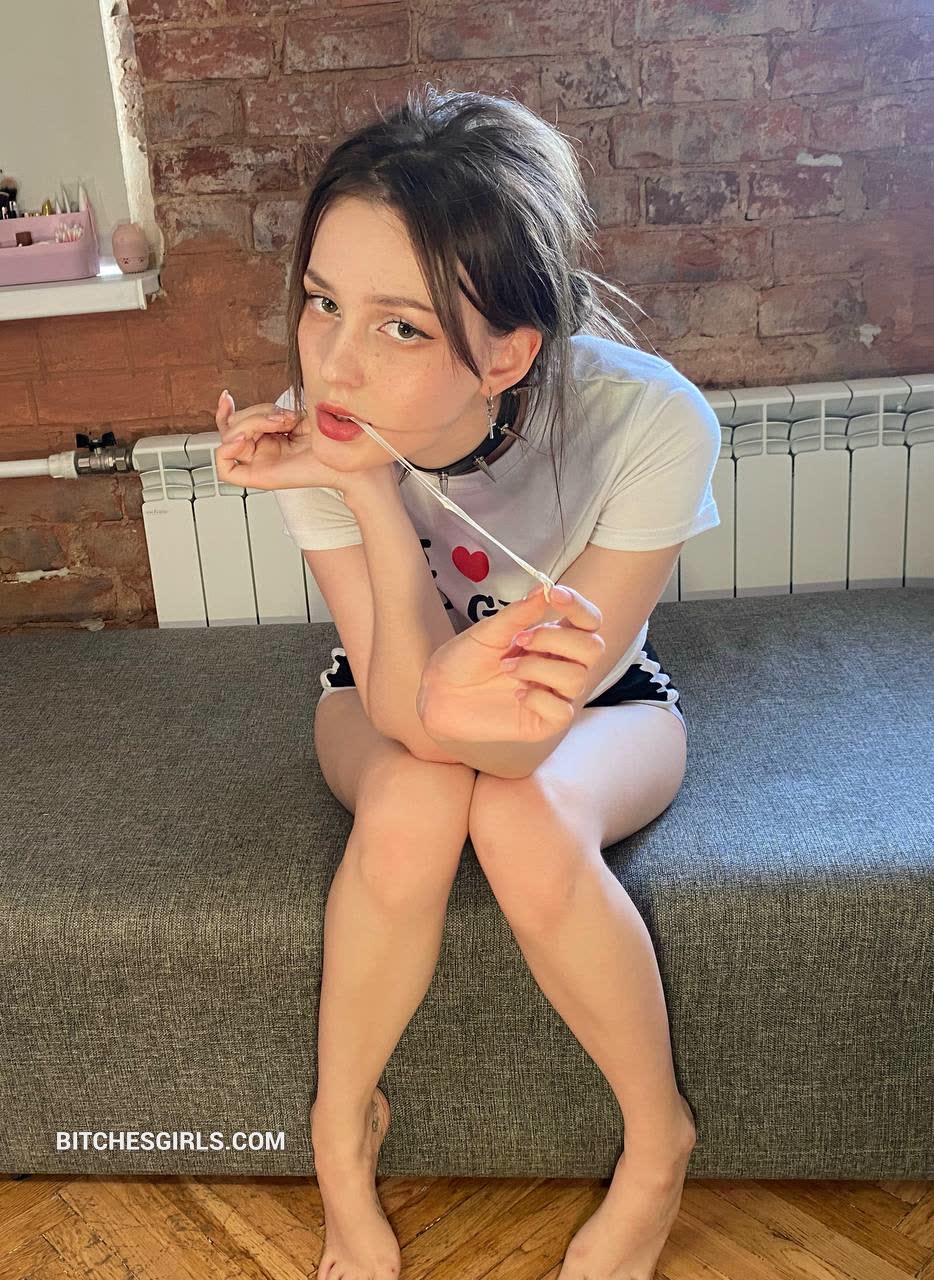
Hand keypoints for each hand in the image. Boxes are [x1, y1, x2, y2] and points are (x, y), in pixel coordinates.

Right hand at [212, 391, 392, 493]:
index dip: (225, 410)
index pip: (233, 424)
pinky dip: (227, 449)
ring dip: (252, 424)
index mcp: (267, 437)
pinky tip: (243, 440)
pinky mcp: (258, 477)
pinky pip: (225, 468)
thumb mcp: (294, 414)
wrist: (344, 456)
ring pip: (229, 439)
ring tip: (282, 425)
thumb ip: (269, 410)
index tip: (227, 395)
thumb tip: (241, 399)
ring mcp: (258, 464)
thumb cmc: (326, 439)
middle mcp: (260, 450)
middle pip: (232, 426)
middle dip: (255, 414)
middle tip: (285, 418)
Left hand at [416, 584, 604, 742]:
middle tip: (520, 640)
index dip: (580, 606)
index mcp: (552, 638)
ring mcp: (555, 694)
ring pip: (576, 678)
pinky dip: (537, 699)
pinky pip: (561, 711)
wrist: (438, 694)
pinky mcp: (545, 722)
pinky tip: (516, 695)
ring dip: (537, 668)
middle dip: (557, 639)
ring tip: (506, 668)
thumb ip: (518, 614)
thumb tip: (544, 590)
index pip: (588, 621)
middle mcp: (560, 665)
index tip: (555, 595)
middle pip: (593, 648)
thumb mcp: (487, 632)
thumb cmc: (463, 660)